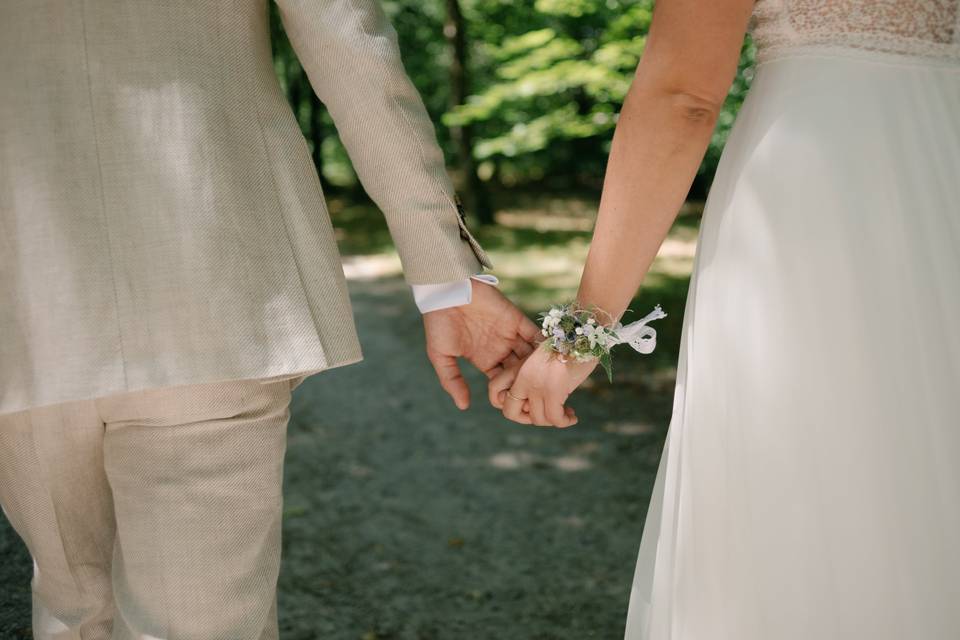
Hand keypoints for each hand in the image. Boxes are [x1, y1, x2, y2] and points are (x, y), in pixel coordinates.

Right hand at [423, 280, 539, 409]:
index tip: (518, 406)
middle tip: (538, 397)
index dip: (510, 393)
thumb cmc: (438, 323)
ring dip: (538, 367)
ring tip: (547, 382)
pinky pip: (534, 334)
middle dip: (529, 383)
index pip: (502, 382)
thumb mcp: (440, 356)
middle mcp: (499, 349)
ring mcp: (509, 334)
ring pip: (530, 355)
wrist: (445, 291)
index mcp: (484, 359)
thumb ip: (452, 380)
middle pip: (520, 371)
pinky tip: (549, 359)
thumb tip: (463, 406)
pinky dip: (542, 346)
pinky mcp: (516, 319)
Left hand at [488, 347, 595, 427]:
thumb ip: (538, 377)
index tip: (533, 405)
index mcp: (517, 369)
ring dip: (552, 421)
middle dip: (528, 419)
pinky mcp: (553, 390)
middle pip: (510, 412)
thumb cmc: (570, 346)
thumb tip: (544, 397)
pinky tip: (573, 418)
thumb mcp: (546, 361)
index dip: (513, 406)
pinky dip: (564, 422)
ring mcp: (536, 385)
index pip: (497, 396)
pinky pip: (554, 418)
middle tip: (547, 415)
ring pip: (536, 419)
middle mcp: (522, 378)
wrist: (583, 335)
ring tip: (567, 415)